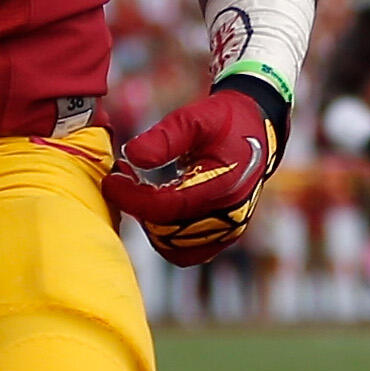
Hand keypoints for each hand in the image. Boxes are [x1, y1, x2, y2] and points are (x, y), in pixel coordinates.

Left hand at [105, 73, 287, 265]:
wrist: (257, 131)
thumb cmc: (223, 121)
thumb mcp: (194, 118)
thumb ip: (164, 137)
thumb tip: (132, 156)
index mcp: (222, 184)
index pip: (167, 206)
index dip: (132, 198)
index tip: (111, 181)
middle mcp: (229, 213)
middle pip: (167, 230)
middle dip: (137, 208)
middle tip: (121, 180)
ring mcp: (228, 228)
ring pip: (173, 246)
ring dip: (149, 224)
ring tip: (137, 193)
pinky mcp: (225, 235)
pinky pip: (186, 252)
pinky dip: (165, 238)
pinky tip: (155, 211)